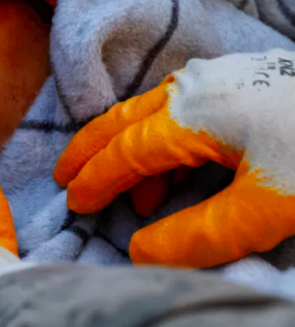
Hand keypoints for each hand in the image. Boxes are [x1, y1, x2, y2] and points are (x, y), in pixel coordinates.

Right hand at [54, 49, 294, 267]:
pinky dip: (162, 140)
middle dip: (89, 150)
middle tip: (62, 176)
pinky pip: (181, 108)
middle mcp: (195, 84)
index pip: (125, 151)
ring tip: (128, 194)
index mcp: (191, 112)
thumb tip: (140, 251)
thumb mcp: (264, 208)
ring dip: (130, 150)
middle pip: (124, 119)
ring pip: (152, 112)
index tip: (73, 204)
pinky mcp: (243, 78)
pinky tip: (176, 168)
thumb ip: (199, 234)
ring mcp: (219, 75)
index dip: (96, 180)